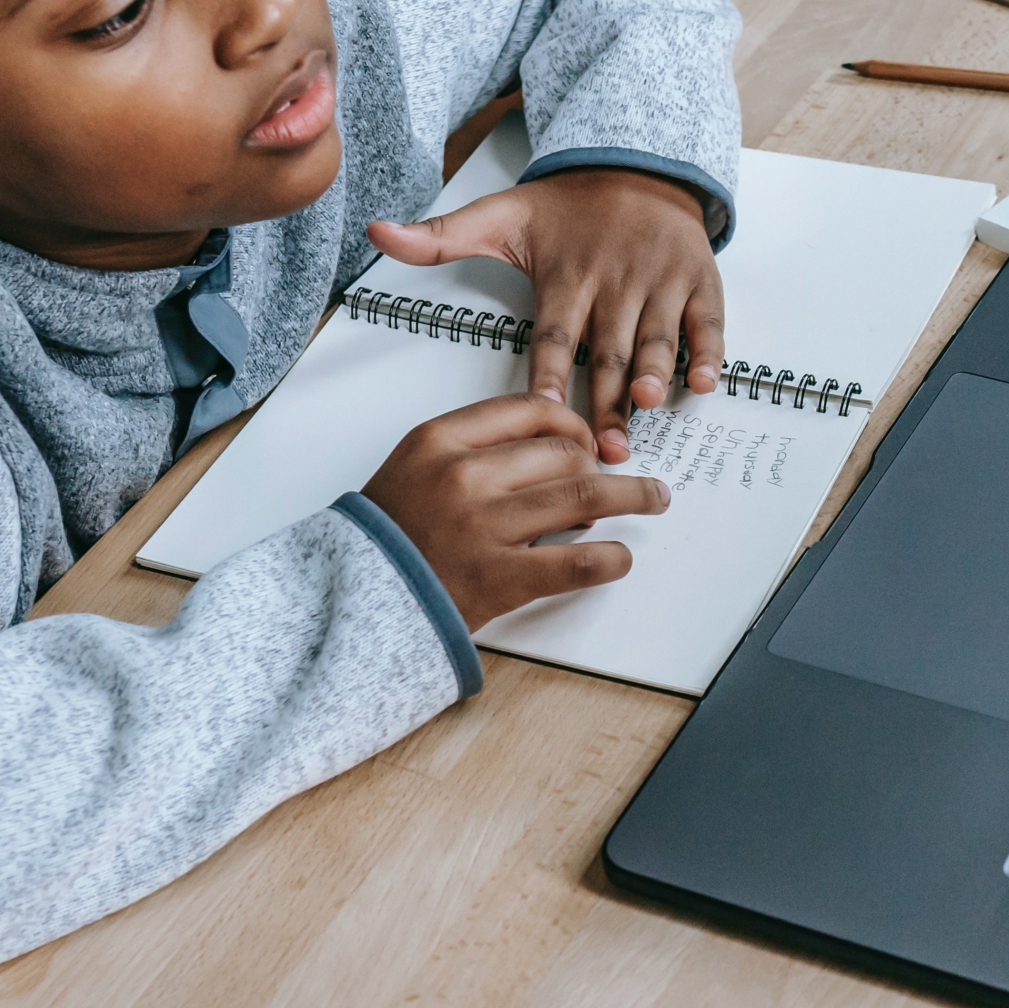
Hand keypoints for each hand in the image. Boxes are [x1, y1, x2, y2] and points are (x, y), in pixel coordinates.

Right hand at [362, 393, 669, 629]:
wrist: (356, 598)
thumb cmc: (391, 534)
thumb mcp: (417, 465)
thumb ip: (476, 445)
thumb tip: (554, 441)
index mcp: (441, 440)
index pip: (529, 410)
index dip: (572, 422)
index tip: (586, 439)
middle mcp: (463, 477)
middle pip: (562, 452)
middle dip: (596, 466)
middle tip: (609, 483)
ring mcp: (483, 528)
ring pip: (583, 496)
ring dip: (630, 496)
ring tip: (652, 499)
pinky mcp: (501, 579)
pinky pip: (576, 563)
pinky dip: (611, 558)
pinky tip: (620, 557)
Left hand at [368, 166, 723, 462]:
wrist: (634, 165)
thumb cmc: (566, 208)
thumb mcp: (499, 215)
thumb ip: (440, 238)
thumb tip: (376, 233)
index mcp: (566, 275)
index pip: (553, 334)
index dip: (548, 375)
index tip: (541, 412)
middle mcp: (614, 280)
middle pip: (607, 350)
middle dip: (606, 398)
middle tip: (603, 446)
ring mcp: (659, 281)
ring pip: (656, 336)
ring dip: (654, 372)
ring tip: (648, 404)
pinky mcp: (698, 280)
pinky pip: (707, 320)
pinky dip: (708, 350)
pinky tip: (705, 382)